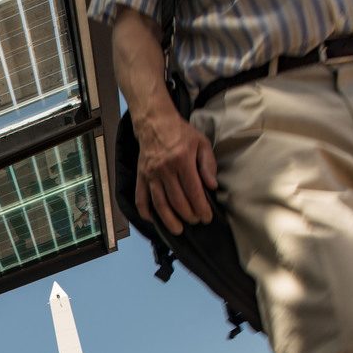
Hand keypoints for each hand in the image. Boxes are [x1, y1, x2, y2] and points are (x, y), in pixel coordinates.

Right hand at [133, 108, 217, 234]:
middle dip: (188, 215)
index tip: (207, 218)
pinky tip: (153, 220)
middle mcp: (165, 169)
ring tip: (178, 230)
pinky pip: (141, 198)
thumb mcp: (201, 143)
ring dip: (169, 220)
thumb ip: (208, 164)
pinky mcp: (140, 177)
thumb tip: (212, 186)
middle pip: (177, 200)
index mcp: (182, 160)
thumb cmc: (181, 133)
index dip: (201, 207)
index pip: (193, 190)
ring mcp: (150, 174)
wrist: (155, 123)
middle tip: (195, 221)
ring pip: (159, 203)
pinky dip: (145, 212)